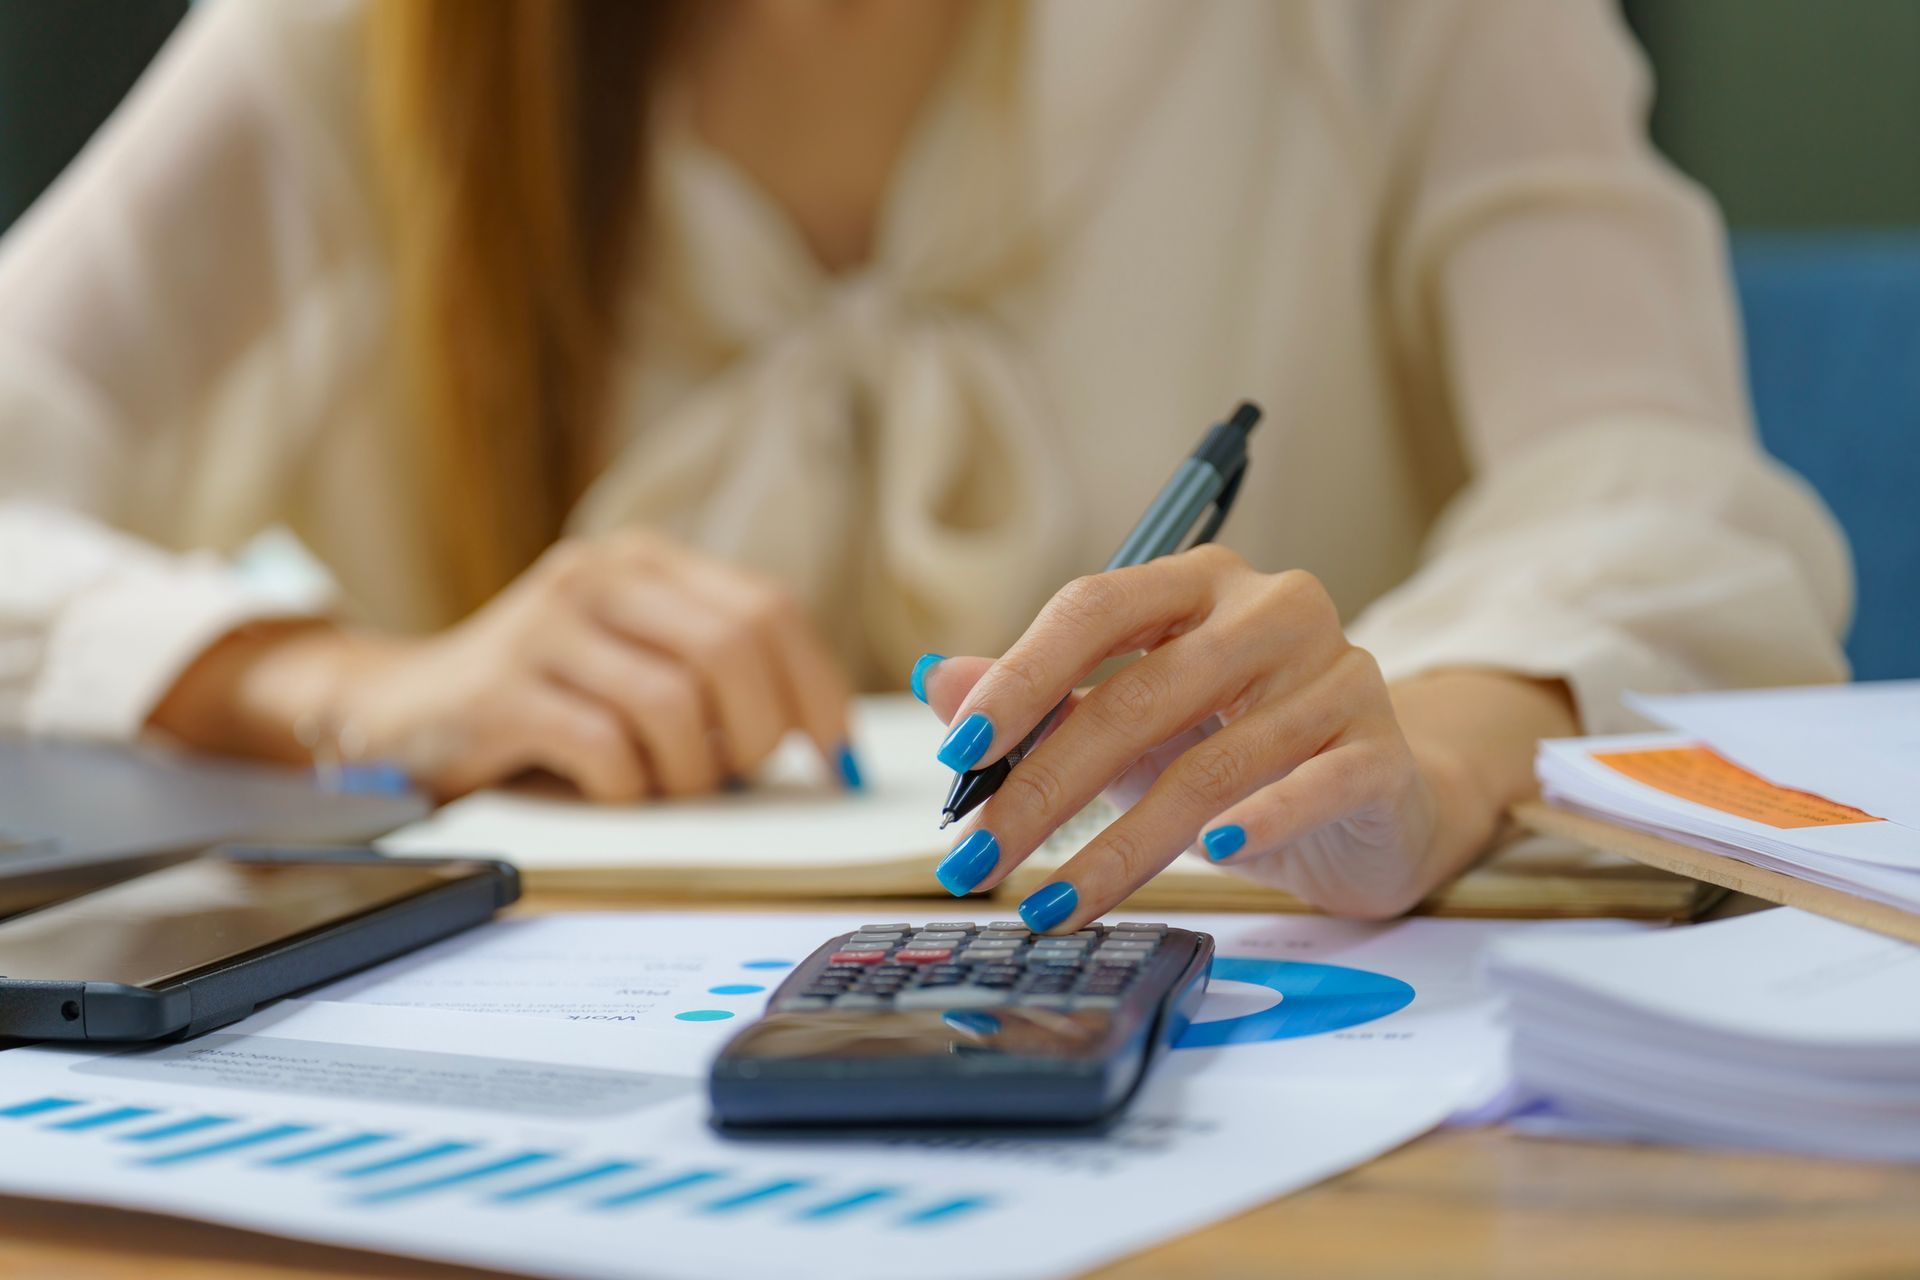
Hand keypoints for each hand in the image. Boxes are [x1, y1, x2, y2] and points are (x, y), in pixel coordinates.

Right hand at [151, 531, 857, 801]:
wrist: (399, 716)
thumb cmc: (545, 704)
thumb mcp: (635, 663)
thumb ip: (718, 674)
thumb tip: (827, 735)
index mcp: (645, 562)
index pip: (770, 608)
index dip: (818, 686)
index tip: (836, 752)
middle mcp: (597, 576)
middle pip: (736, 649)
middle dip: (758, 732)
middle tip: (738, 773)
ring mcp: (545, 628)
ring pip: (677, 706)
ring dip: (689, 770)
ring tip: (663, 784)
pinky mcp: (500, 692)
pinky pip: (607, 750)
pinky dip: (627, 789)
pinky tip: (608, 789)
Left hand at [913, 545, 1543, 928]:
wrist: (1377, 799)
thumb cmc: (1242, 750)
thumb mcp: (1136, 724)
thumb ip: (1046, 702)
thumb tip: (938, 680)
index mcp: (1201, 584)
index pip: (1095, 607)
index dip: (1021, 679)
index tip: (958, 756)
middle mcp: (1273, 612)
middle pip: (1138, 696)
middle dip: (1045, 787)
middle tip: (980, 859)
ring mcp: (1337, 677)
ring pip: (1207, 763)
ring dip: (1118, 846)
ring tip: (1051, 904)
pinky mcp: (1380, 752)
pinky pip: (1311, 787)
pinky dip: (1255, 826)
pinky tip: (1209, 863)